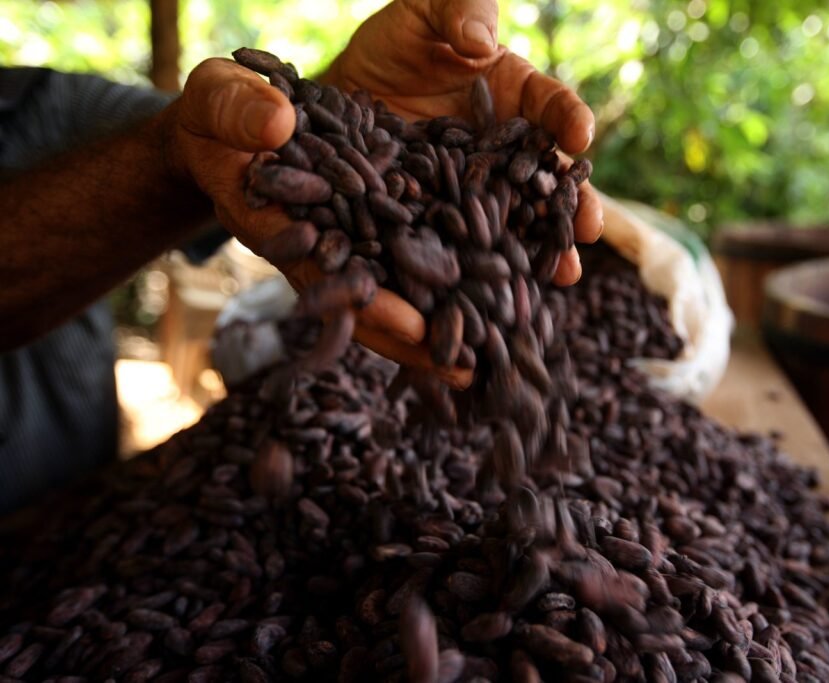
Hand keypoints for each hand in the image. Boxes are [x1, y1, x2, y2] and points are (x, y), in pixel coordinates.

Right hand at [162, 57, 470, 387]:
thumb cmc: (220, 110)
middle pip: (365, 303)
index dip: (363, 301)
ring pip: (391, 290)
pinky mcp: (370, 226)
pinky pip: (408, 258)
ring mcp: (344, 242)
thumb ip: (237, 109)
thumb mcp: (219, 98)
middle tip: (463, 372)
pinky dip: (442, 279)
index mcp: (270, 223)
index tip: (411, 326)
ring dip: (434, 323)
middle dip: (411, 338)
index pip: (320, 271)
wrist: (236, 122)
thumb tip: (275, 124)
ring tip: (486, 357)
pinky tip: (488, 298)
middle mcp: (313, 246)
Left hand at [323, 0, 603, 284]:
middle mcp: (507, 146)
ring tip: (564, 273)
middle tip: (590, 228)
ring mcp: (480, 186)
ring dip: (542, 246)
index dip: (568, 120)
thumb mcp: (424, 13)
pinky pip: (474, 240)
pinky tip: (501, 288)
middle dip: (570, 204)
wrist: (344, 97)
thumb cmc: (395, 45)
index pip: (552, 106)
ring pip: (520, 217)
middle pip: (547, 176)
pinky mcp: (450, 215)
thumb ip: (459, 12)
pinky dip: (488, 263)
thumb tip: (481, 42)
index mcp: (516, 94)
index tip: (579, 137)